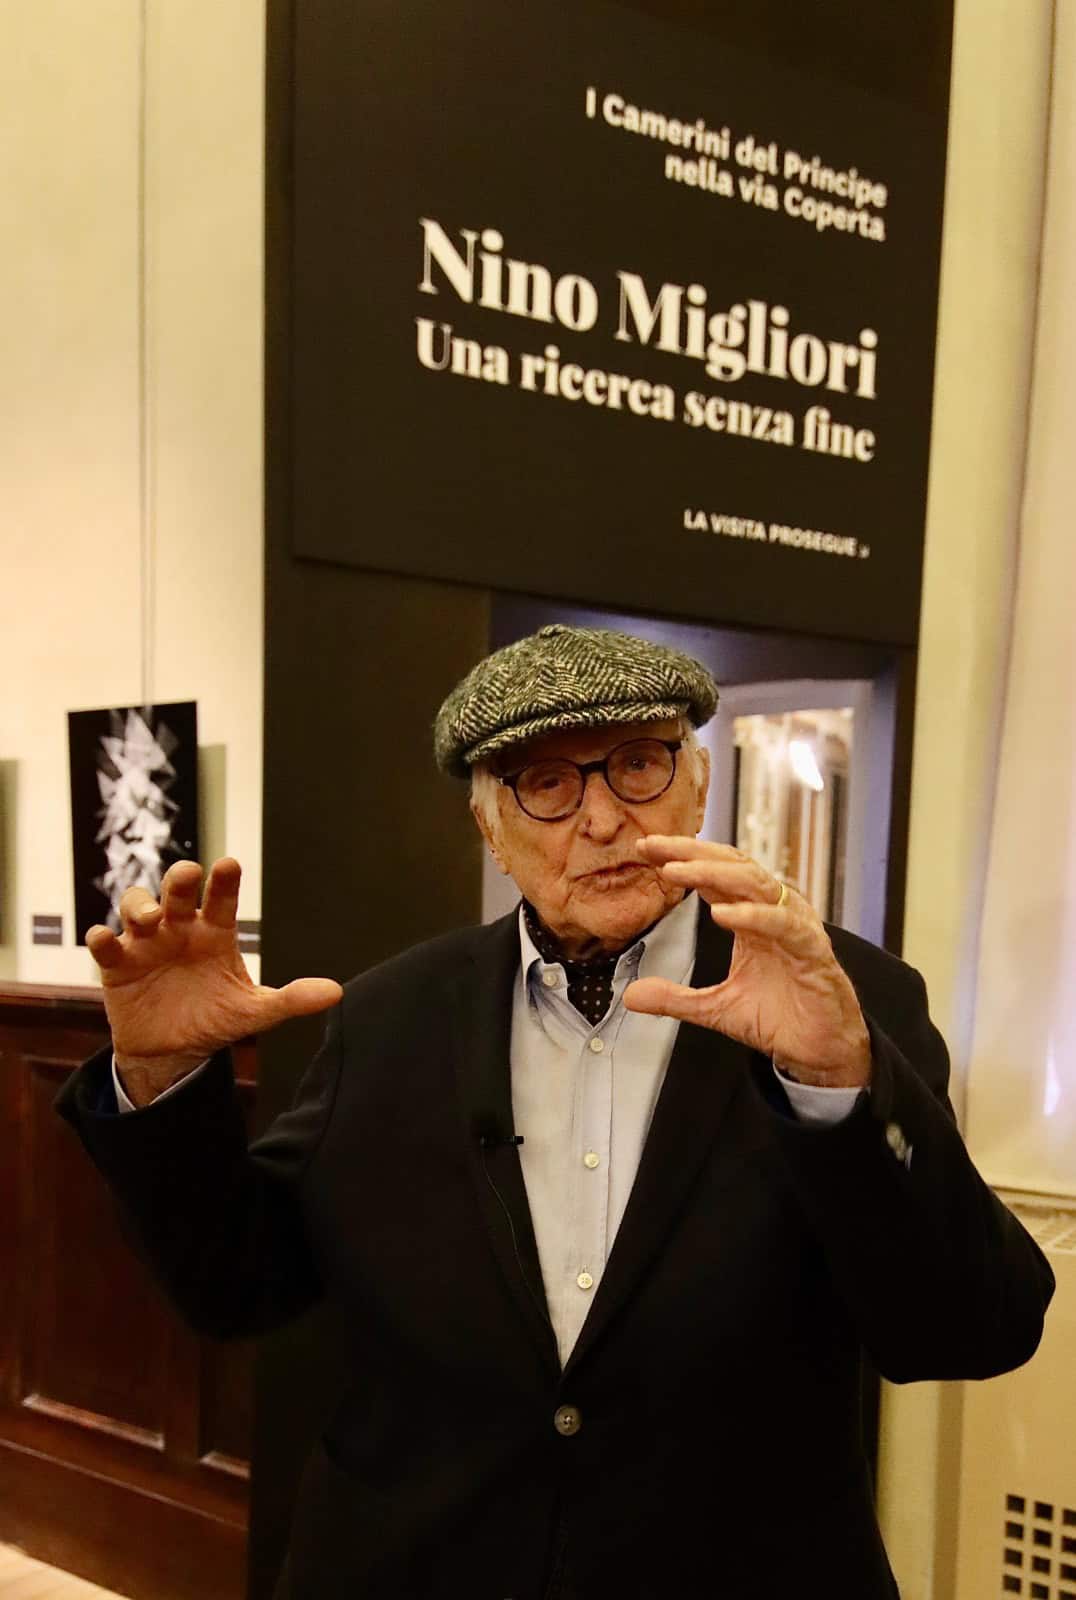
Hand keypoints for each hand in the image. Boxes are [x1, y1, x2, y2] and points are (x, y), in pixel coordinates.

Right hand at [87, 858, 341, 1104]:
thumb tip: (337, 992)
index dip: (224, 881)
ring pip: (136, 905)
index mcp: (216, 931)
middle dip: (180, 881)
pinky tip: (102, 940)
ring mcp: (147, 942)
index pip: (222, 898)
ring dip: (140, 905)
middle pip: (177, 891)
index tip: (229, 866)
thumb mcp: (255, 1012)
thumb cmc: (216, 1019)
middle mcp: (181, 927)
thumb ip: (292, 999)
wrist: (174, 1052)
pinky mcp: (117, 964)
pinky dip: (100, 939)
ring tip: (151, 919)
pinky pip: (104, 944)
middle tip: (186, 877)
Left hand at [623, 836, 870, 1087]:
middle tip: (655, 846)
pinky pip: (784, 924)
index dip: (681, 858)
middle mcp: (773, 912)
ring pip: (755, 883)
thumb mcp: (713, 1008)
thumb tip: (630, 995)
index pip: (714, 875)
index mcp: (750, 916)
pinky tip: (722, 914)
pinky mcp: (812, 950)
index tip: (645, 848)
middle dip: (691, 852)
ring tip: (677, 871)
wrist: (818, 1050)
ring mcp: (794, 927)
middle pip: (732, 866)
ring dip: (714, 873)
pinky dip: (753, 916)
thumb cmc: (778, 1017)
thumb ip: (674, 998)